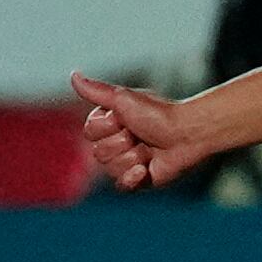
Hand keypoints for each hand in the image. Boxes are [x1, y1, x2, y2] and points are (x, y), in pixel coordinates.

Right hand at [68, 72, 202, 191]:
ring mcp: (127, 161)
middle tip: (140, 135)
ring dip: (133, 158)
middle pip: (98, 153)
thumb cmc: (158, 113)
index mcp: (109, 123)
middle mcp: (115, 142)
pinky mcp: (139, 179)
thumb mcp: (123, 99)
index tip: (125, 119)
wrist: (188, 134)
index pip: (89, 133)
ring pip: (111, 169)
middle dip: (121, 144)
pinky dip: (133, 178)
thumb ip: (96, 91)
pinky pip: (122, 186)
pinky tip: (146, 170)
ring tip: (150, 150)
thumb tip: (73, 75)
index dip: (107, 128)